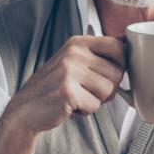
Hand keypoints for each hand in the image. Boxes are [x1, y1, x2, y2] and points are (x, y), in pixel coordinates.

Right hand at [6, 35, 125, 134]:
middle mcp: (74, 53)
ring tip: (78, 97)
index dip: (120, 64)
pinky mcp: (68, 92)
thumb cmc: (54, 87)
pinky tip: (71, 106)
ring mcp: (70, 72)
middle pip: (117, 73)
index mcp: (77, 42)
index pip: (118, 46)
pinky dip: (86, 111)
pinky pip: (95, 105)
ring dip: (96, 100)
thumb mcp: (73, 61)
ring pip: (109, 90)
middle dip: (107, 88)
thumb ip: (97, 54)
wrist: (26, 108)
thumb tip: (128, 45)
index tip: (108, 73)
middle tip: (88, 91)